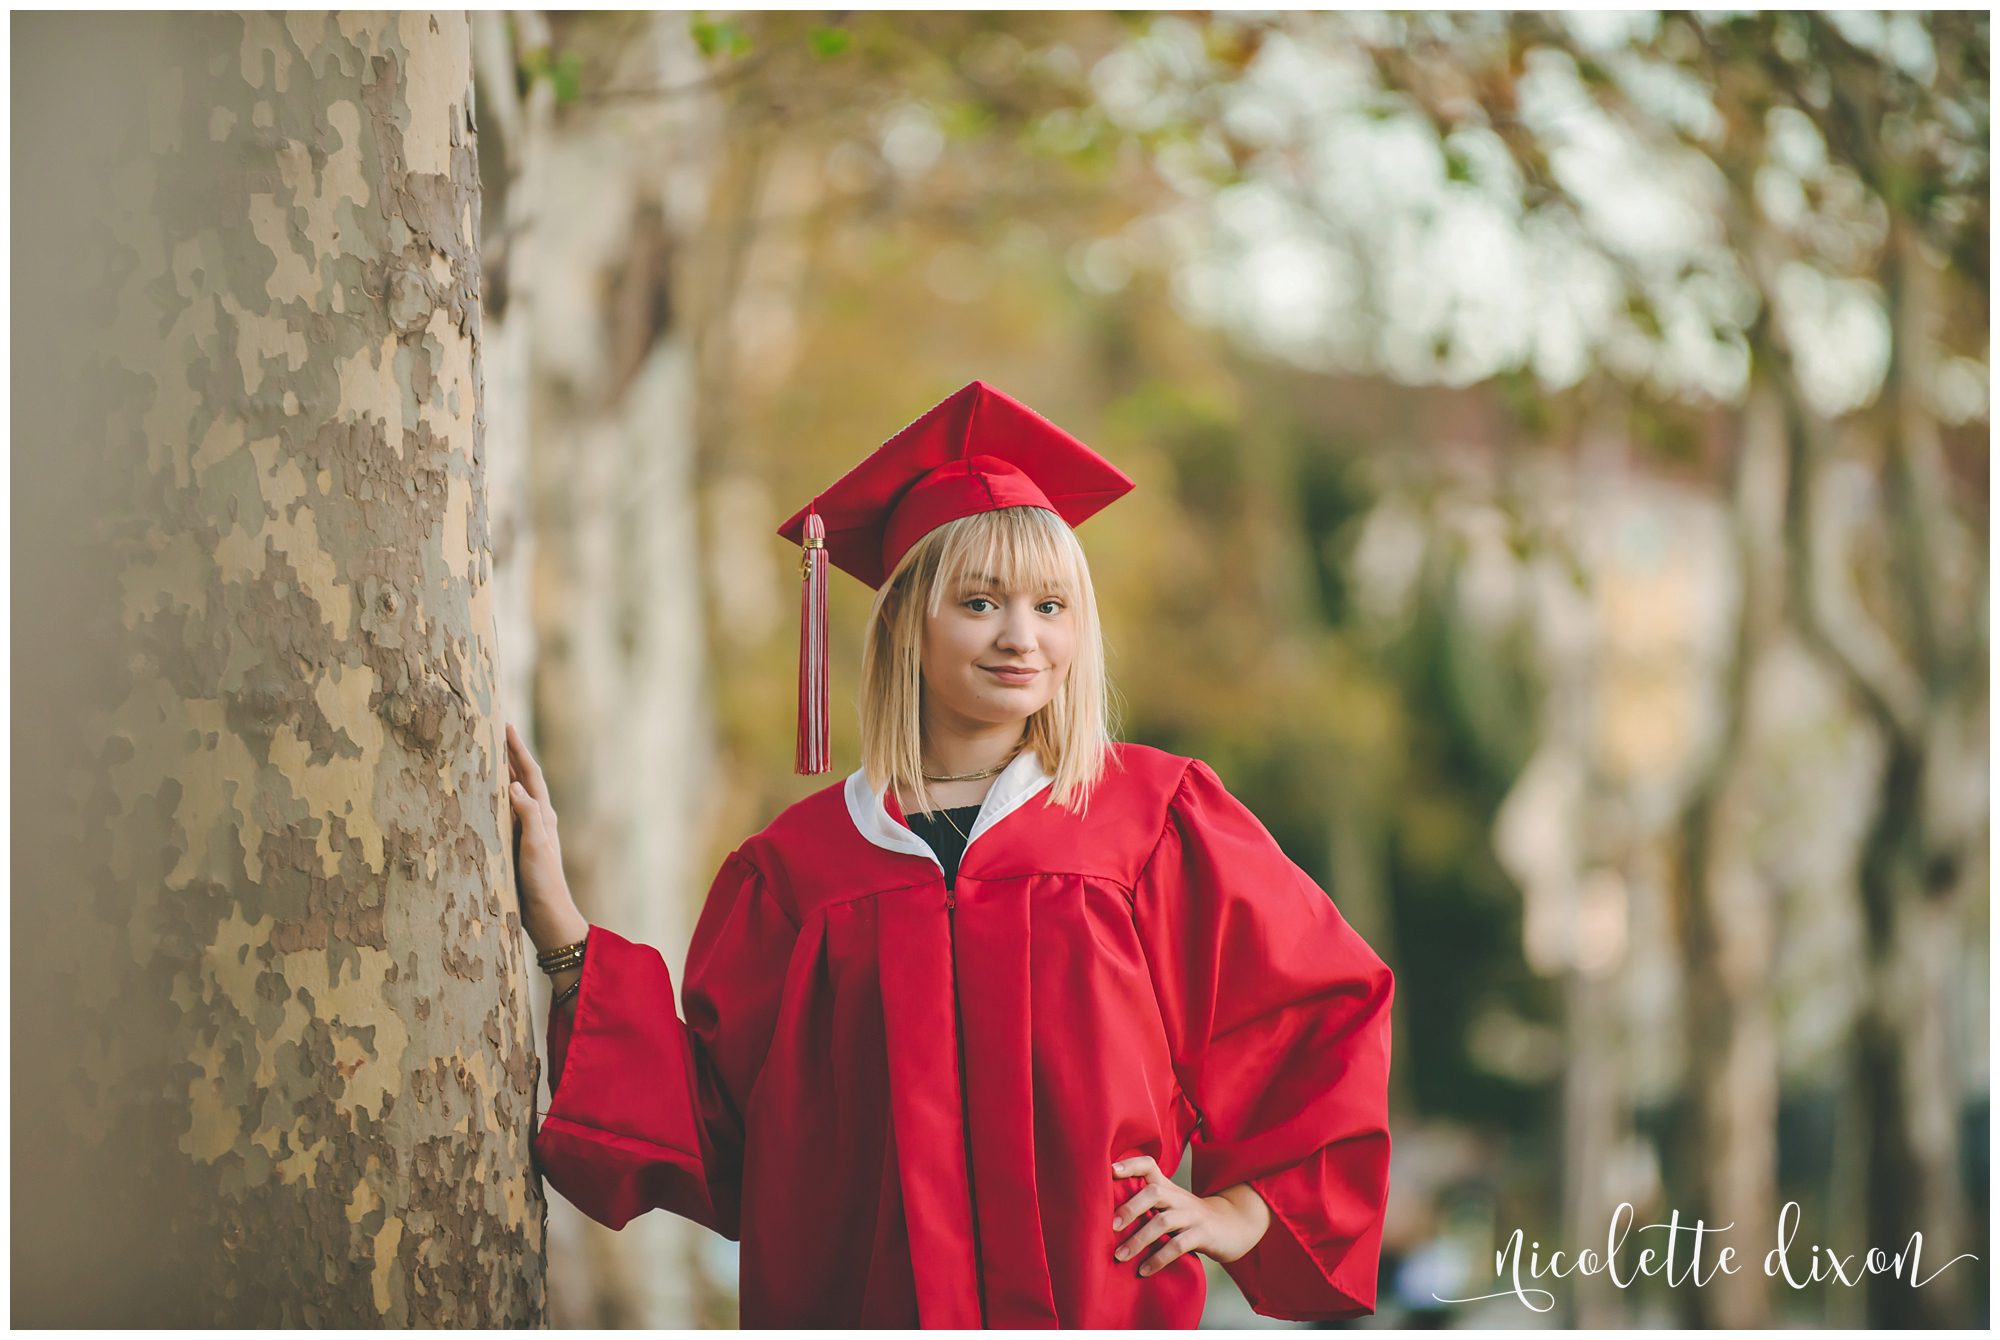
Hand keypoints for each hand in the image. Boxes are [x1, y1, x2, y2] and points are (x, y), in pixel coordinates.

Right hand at [505, 721, 586, 952]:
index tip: (505, 726)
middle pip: (522, 778)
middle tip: (493, 732)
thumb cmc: (542, 881)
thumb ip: (527, 815)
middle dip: (510, 755)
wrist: (547, 914)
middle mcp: (538, 818)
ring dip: (503, 773)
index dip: (518, 749)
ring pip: (513, 794)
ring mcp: (528, 831)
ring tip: (487, 756)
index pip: (529, 773)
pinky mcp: (518, 845)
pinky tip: (484, 799)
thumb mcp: (535, 846)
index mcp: (544, 814)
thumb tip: (512, 784)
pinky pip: (505, 812)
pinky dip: (496, 799)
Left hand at [1110, 1155, 1270, 1277]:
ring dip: (1139, 1240)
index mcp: (1169, 1187)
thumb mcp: (1172, 1204)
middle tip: (1110, 1226)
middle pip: (1153, 1192)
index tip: (1110, 1170)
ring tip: (1120, 1256)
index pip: (1149, 1165)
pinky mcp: (1204, 1235)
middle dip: (1130, 1208)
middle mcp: (1179, 1198)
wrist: (1236, 1225)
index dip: (1131, 1164)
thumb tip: (1106, 1213)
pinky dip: (1159, 1259)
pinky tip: (1144, 1271)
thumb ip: (1148, 1203)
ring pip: (1163, 1221)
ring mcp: (1192, 1216)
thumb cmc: (1192, 1217)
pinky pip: (1178, 1246)